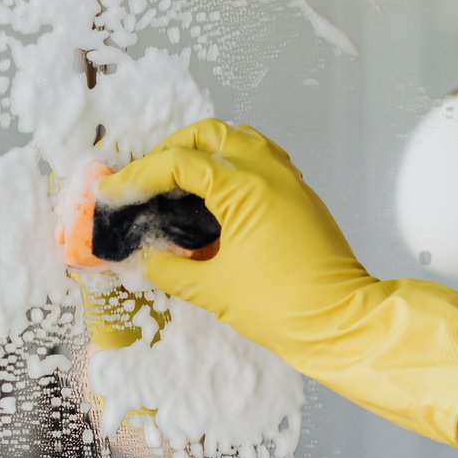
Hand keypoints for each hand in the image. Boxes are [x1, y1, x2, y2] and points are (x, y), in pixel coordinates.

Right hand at [98, 120, 457, 456]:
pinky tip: (215, 196)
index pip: (180, 162)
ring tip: (178, 183)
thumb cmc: (284, 308)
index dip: (140, 176)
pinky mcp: (300, 197)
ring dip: (205, 151)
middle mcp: (269, 172)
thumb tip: (145, 258)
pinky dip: (233, 165)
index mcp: (245, 188)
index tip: (115, 192)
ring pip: (239, 140)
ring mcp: (289, 181)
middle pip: (210, 134)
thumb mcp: (214, 291)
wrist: (341, 324)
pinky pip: (262, 160)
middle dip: (171, 151)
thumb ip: (171, 269)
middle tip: (146, 180)